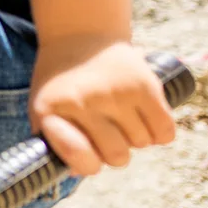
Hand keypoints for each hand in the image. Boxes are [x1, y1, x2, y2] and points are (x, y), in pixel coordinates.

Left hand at [30, 39, 174, 176]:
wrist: (78, 35)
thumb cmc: (59, 83)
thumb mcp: (42, 108)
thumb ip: (55, 142)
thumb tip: (78, 172)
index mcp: (53, 110)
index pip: (83, 160)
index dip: (87, 161)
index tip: (85, 150)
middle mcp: (85, 101)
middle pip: (118, 157)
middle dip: (114, 151)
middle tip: (106, 132)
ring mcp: (116, 92)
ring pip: (143, 144)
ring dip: (135, 137)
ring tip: (120, 117)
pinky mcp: (145, 84)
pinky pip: (165, 132)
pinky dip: (159, 133)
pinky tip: (145, 120)